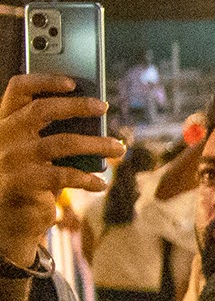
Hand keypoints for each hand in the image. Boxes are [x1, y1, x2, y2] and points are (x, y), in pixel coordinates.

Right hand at [0, 73, 118, 265]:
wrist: (8, 220)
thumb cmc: (29, 179)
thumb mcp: (38, 152)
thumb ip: (54, 133)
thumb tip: (94, 118)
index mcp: (5, 122)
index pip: (17, 89)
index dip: (44, 80)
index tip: (72, 81)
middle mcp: (3, 137)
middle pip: (40, 110)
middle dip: (76, 105)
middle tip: (104, 107)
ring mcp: (10, 160)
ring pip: (60, 142)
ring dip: (96, 144)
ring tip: (118, 149)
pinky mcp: (20, 183)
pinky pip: (62, 175)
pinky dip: (86, 178)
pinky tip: (100, 183)